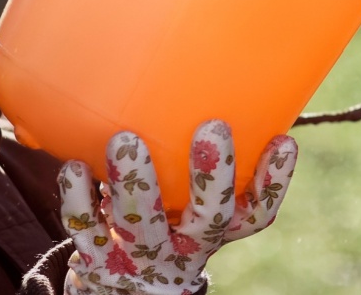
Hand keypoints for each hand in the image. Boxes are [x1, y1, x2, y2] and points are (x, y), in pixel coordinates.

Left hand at [58, 120, 296, 293]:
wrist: (123, 291)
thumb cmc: (169, 227)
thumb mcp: (195, 211)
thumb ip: (207, 169)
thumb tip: (225, 86)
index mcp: (219, 231)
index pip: (257, 213)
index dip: (275, 181)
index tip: (284, 140)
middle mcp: (187, 247)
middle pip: (209, 217)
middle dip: (212, 174)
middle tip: (212, 127)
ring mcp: (142, 255)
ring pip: (142, 223)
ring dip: (136, 182)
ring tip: (125, 140)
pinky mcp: (97, 257)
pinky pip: (85, 228)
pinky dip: (77, 197)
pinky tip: (76, 167)